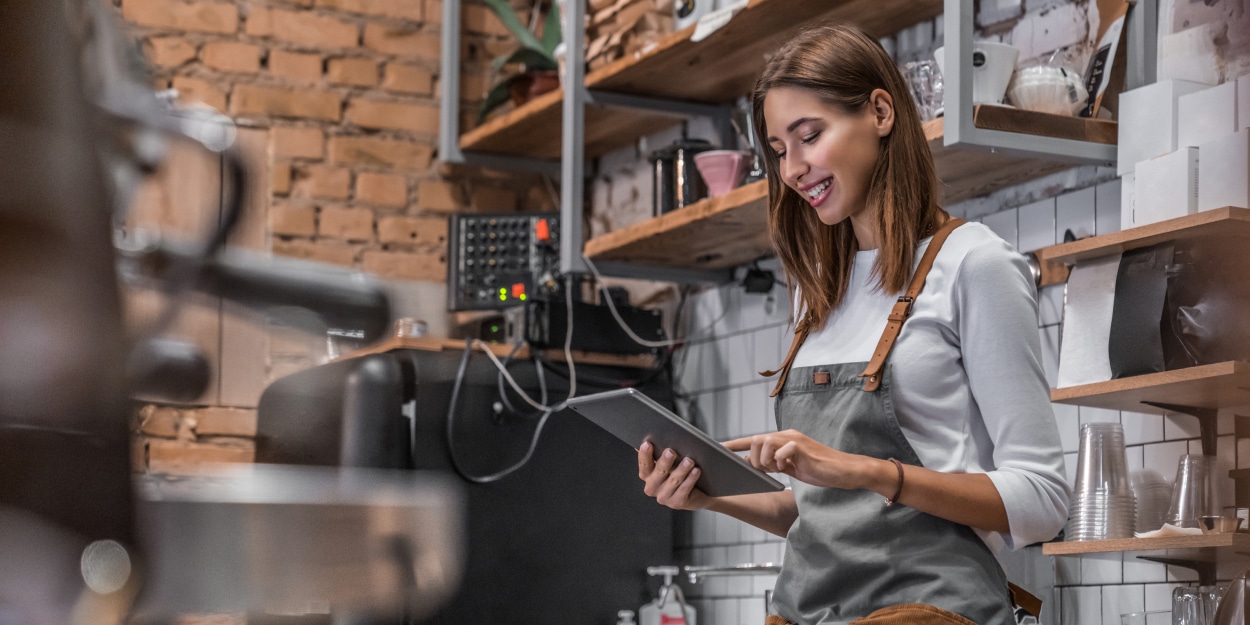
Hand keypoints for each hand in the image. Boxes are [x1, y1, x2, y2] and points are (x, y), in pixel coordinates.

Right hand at [637, 441, 710, 510]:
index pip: (644, 464)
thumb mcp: (670, 461)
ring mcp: (664, 497)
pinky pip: (684, 490)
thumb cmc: (680, 471)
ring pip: (673, 481)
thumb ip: (662, 451)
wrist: (698, 492)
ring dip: (681, 470)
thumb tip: (658, 435)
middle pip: (659, 473)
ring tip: (689, 460)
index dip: (644, 454)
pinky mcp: (677, 503)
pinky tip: (696, 471)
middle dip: (665, 462)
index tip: (648, 443)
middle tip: (671, 451)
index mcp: (647, 475)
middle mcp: (652, 487)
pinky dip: (690, 480)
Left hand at [723, 429, 872, 489]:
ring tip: (779, 470)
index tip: (718, 449)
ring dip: (766, 461)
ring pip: (764, 443)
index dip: (734, 444)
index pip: (753, 439)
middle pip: (755, 440)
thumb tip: (750, 465)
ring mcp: (794, 439)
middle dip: (754, 458)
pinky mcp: (802, 447)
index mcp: (782, 439)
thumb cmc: (818, 470)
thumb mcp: (791, 468)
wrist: (845, 471)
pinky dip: (780, 462)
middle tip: (768, 471)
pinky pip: (781, 452)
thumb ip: (772, 464)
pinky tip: (789, 469)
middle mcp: (786, 435)